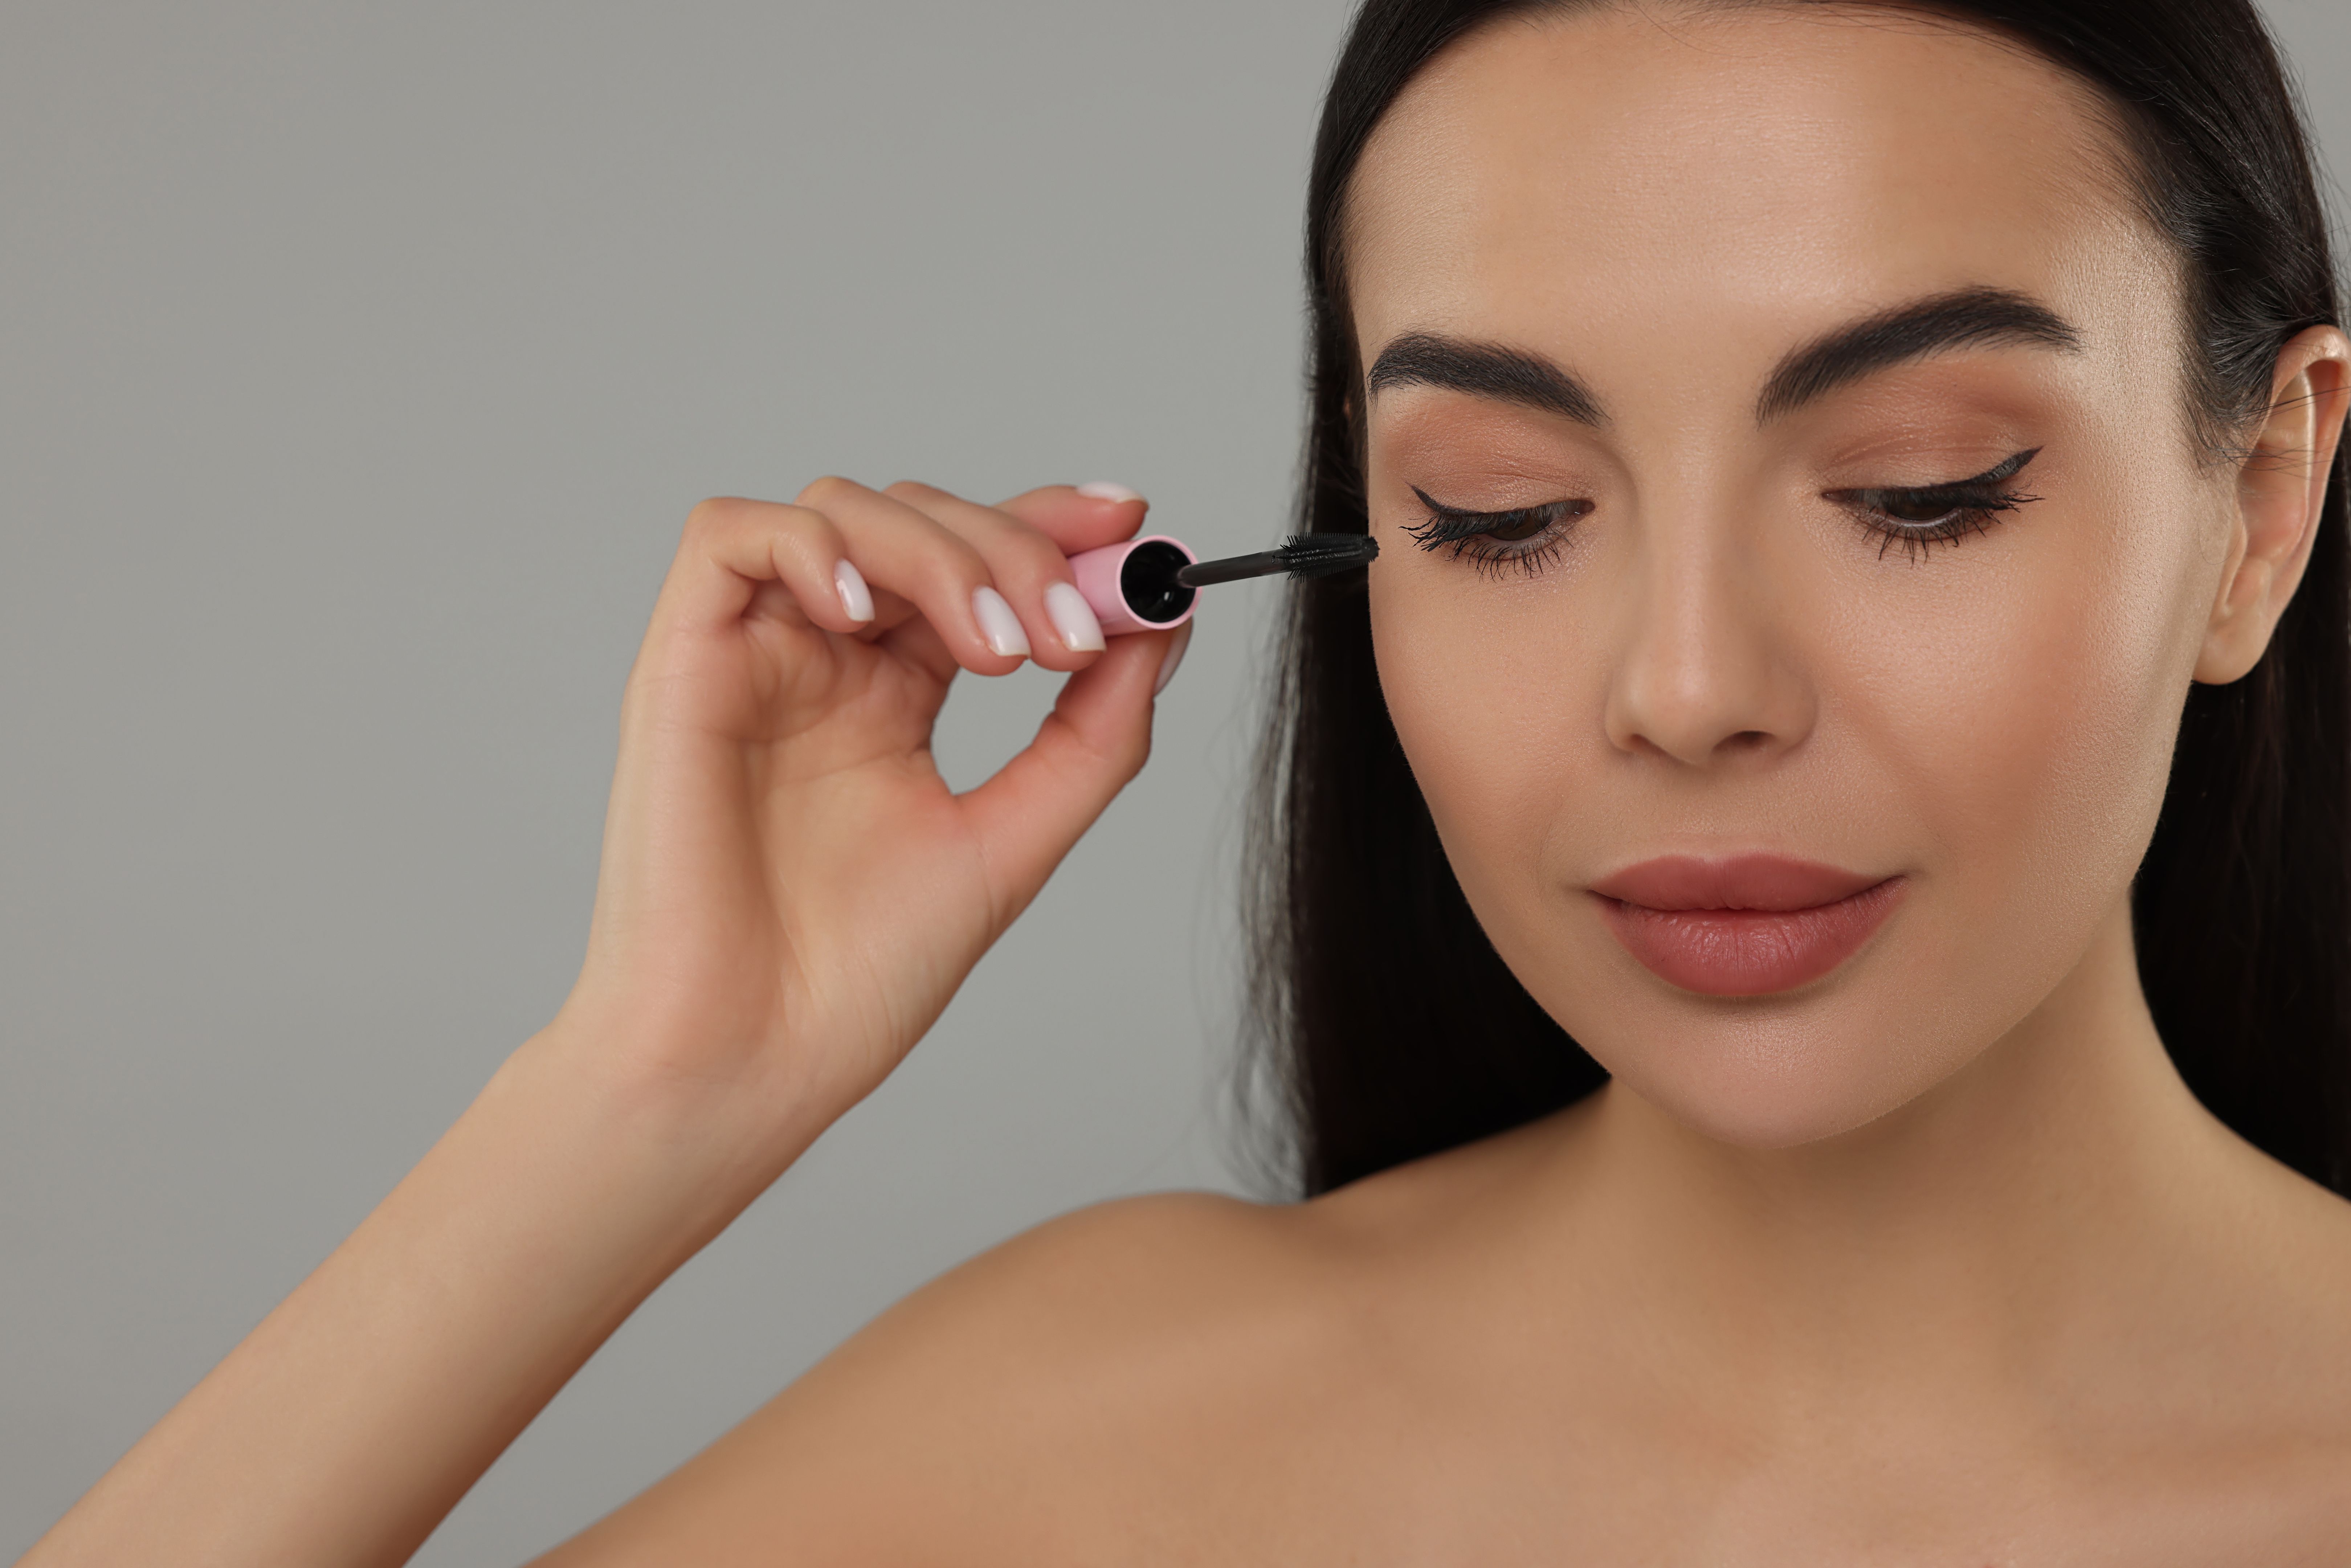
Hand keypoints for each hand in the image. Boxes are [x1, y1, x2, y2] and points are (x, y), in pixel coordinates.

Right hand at [552, 478, 1186, 1157]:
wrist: (751, 1059)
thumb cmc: (858, 976)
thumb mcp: (1016, 840)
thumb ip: (1094, 735)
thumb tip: (1162, 622)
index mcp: (894, 695)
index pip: (975, 558)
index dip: (1051, 522)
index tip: (1136, 527)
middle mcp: (826, 661)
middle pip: (922, 518)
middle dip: (1017, 549)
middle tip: (1073, 637)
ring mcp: (755, 655)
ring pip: (841, 507)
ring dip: (940, 552)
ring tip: (999, 655)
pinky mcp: (683, 660)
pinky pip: (727, 534)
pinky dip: (810, 547)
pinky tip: (865, 619)